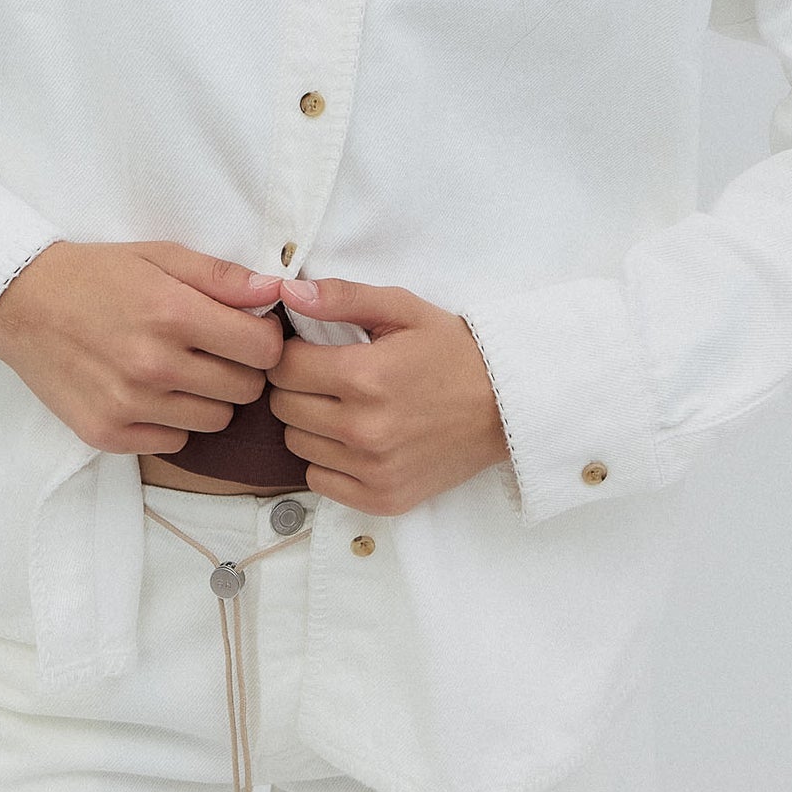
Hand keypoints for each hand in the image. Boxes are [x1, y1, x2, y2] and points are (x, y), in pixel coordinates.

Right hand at [0, 240, 286, 455]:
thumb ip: (222, 276)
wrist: (20, 303)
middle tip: (211, 349)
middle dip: (240, 369)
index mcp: (172, 314)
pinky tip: (149, 392)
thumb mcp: (160, 257)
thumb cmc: (96, 275)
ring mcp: (129, 405)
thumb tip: (276, 292)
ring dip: (207, 397)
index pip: (264, 350)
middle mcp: (153, 365)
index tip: (247, 331)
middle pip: (245, 390)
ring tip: (179, 369)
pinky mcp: (106, 434)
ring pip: (214, 421)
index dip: (264, 339)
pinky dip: (170, 422)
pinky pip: (174, 443)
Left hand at [268, 274, 510, 514]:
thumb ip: (343, 297)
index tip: (313, 351)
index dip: (293, 352)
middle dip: (299, 386)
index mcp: (364, 376)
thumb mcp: (404, 308)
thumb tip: (288, 294)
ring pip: (297, 444)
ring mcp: (372, 469)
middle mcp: (364, 428)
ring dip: (310, 423)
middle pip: (284, 406)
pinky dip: (327, 460)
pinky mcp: (382, 498)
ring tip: (345, 407)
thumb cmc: (453, 352)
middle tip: (330, 378)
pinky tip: (355, 442)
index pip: (284, 366)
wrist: (507, 406)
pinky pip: (318, 480)